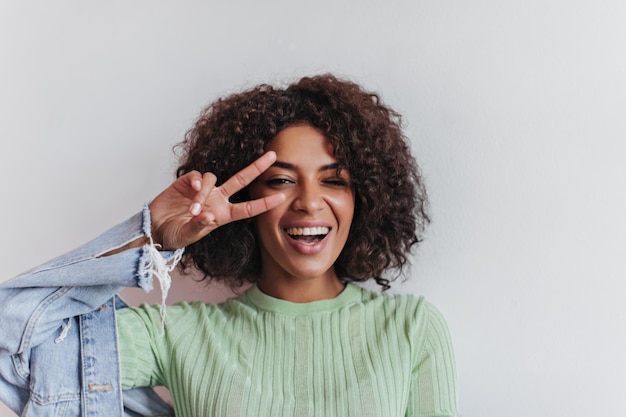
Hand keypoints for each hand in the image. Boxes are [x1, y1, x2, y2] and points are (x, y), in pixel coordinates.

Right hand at [149, 151, 283, 249]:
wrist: (155, 228)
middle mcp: (217, 200)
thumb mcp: (188, 235)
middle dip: (257, 168)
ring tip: (193, 210)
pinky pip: (198, 176)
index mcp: (223, 215)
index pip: (248, 208)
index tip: (282, 197)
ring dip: (205, 193)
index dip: (264, 203)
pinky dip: (197, 181)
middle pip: (241, 180)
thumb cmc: (175, 235)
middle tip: (273, 155)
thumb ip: (198, 226)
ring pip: (213, 179)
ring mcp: (204, 190)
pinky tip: (192, 190)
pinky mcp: (187, 182)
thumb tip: (207, 216)